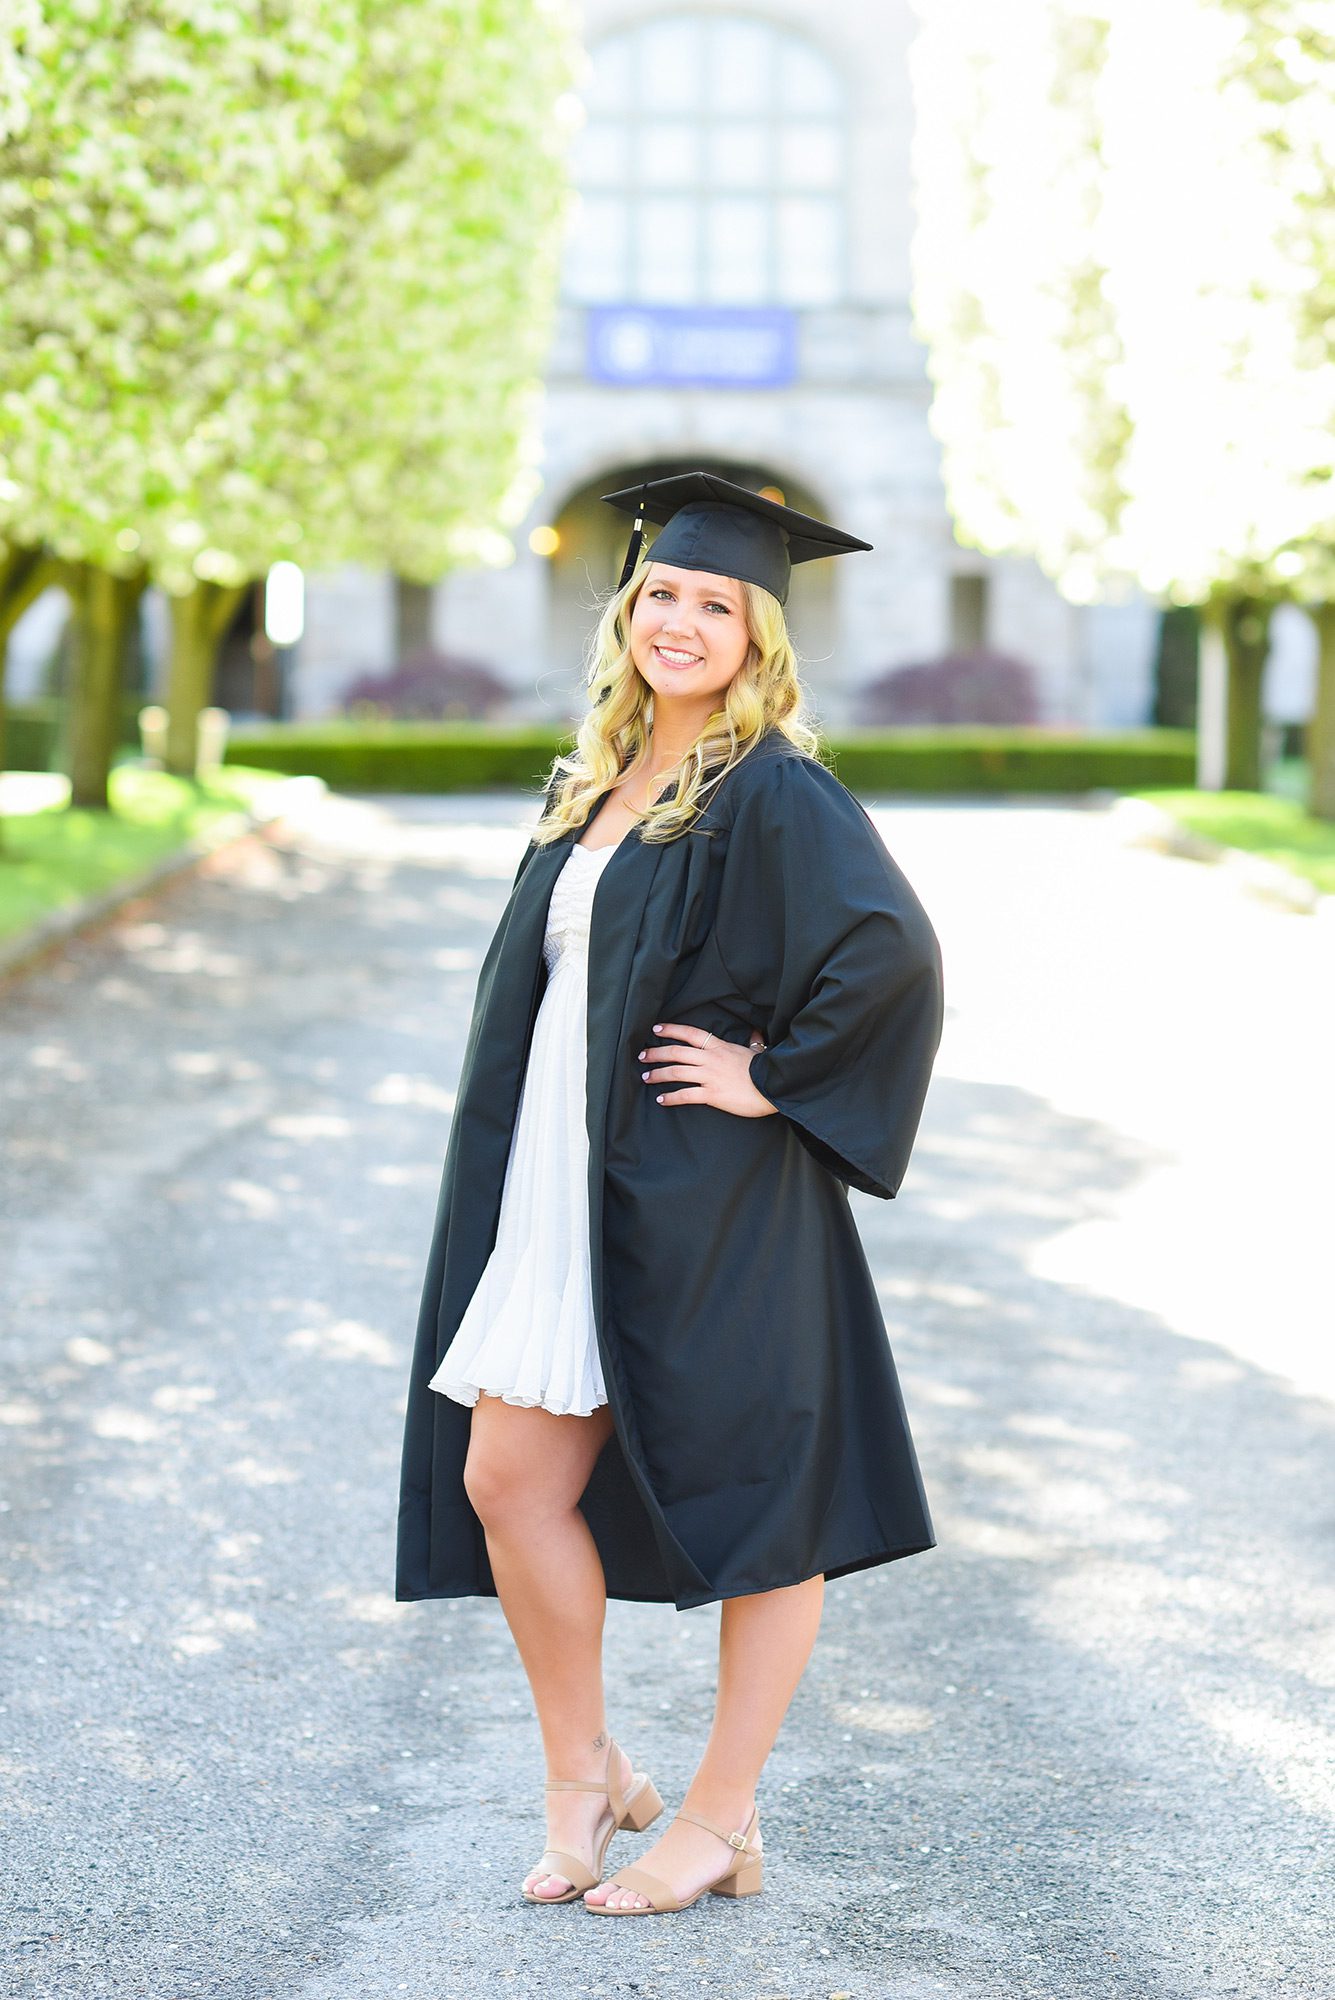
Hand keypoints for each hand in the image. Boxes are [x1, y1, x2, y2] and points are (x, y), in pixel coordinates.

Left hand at [636, 1023, 776, 1117]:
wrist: (774, 1087)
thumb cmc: (766, 1069)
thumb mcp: (757, 1051)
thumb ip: (753, 1040)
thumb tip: (756, 1033)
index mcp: (720, 1046)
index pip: (690, 1033)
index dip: (671, 1030)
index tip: (656, 1029)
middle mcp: (711, 1059)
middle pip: (676, 1052)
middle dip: (656, 1053)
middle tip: (642, 1056)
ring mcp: (710, 1076)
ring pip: (677, 1072)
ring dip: (658, 1074)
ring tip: (646, 1077)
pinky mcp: (712, 1095)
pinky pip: (686, 1095)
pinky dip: (671, 1097)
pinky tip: (662, 1100)